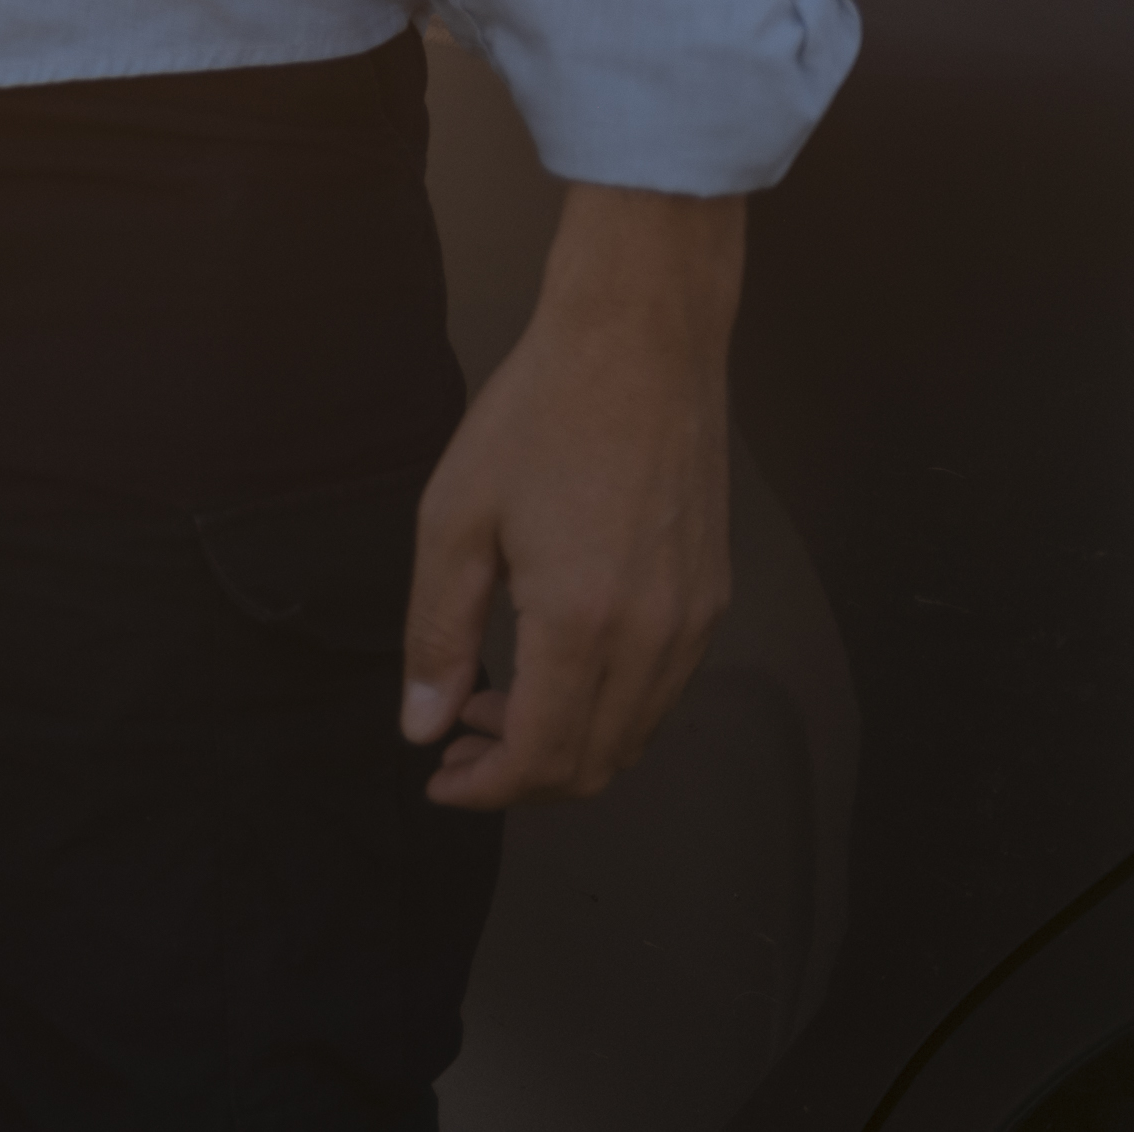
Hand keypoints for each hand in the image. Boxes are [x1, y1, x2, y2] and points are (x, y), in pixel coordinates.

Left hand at [400, 184, 739, 807]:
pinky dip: (605, 704)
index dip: (486, 788)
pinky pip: (661, 689)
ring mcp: (695, 621)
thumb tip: (422, 722)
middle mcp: (655, 636)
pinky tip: (551, 662)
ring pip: (634, 734)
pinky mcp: (711, 599)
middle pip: (595, 764)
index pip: (543, 758)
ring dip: (564, 742)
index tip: (442, 778)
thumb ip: (437, 632)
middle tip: (458, 740)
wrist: (639, 345)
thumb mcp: (454, 519)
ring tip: (492, 698)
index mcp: (585, 623)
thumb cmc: (544, 412)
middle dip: (520, 775)